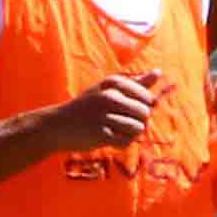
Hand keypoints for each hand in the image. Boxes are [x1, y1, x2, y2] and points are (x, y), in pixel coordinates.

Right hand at [40, 71, 160, 152]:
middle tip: (116, 122)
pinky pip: (126, 142)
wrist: (57, 126)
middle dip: (136, 122)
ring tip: (112, 131)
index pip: (148, 98)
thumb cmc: (87, 107)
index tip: (123, 109)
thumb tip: (159, 73)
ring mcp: (105, 114)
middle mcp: (110, 96)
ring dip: (129, 134)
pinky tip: (107, 139)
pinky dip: (120, 144)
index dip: (141, 108)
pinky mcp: (102, 133)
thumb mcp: (108, 89)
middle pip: (145, 114)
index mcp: (114, 82)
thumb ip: (136, 83)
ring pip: (139, 129)